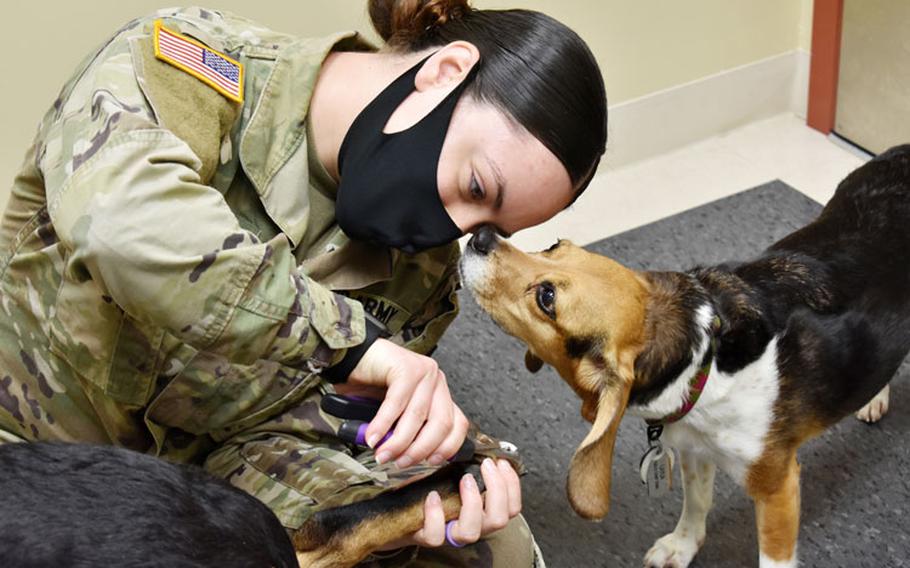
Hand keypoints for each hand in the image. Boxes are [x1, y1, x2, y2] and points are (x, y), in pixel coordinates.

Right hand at [346, 338, 469, 467]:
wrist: (351, 359)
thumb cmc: (372, 387)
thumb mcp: (398, 415)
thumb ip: (408, 432)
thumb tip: (407, 458)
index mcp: (440, 394)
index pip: (458, 424)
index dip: (447, 447)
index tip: (430, 462)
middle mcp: (436, 381)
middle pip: (441, 423)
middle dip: (419, 449)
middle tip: (399, 463)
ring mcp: (424, 371)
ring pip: (418, 416)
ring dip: (398, 441)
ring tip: (382, 454)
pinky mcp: (406, 366)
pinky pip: (397, 403)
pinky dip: (383, 424)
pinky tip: (373, 437)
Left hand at [377, 459, 522, 550]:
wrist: (403, 507)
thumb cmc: (434, 487)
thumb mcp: (457, 475)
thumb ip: (473, 467)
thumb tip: (487, 448)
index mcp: (484, 512)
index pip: (512, 508)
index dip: (512, 485)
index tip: (501, 462)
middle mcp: (472, 526)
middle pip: (498, 520)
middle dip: (496, 490)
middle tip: (485, 465)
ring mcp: (451, 535)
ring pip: (471, 532)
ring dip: (471, 502)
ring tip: (464, 478)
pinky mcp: (428, 537)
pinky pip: (436, 535)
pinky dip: (436, 514)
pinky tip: (432, 495)